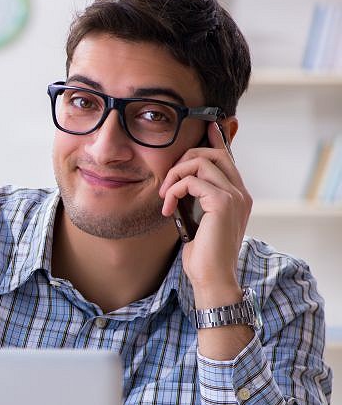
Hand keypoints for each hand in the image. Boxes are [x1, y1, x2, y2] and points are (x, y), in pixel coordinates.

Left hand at [159, 122, 251, 306]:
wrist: (212, 278)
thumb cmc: (203, 255)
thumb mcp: (198, 222)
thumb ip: (196, 202)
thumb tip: (179, 187)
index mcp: (238, 196)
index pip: (228, 159)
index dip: (216, 141)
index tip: (206, 127)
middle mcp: (241, 193)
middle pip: (215, 154)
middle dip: (185, 158)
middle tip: (167, 182)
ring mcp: (234, 196)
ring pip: (202, 162)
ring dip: (175, 175)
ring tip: (165, 197)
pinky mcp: (222, 203)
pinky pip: (193, 181)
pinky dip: (174, 190)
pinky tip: (167, 208)